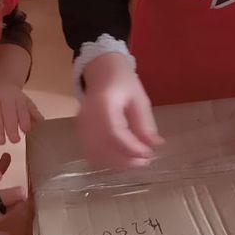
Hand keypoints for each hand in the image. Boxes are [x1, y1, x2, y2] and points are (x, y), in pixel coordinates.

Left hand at [0, 81, 42, 144]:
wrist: (3, 80)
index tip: (0, 141)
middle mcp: (6, 97)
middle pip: (10, 112)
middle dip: (13, 126)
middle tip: (15, 141)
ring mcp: (18, 97)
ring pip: (23, 108)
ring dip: (26, 120)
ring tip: (27, 132)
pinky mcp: (27, 99)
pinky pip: (32, 106)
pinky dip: (37, 114)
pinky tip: (40, 123)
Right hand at [78, 53, 163, 168]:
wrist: (101, 71)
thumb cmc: (122, 82)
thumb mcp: (138, 98)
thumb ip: (145, 123)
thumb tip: (154, 146)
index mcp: (103, 103)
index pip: (114, 133)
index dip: (132, 148)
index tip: (149, 153)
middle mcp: (87, 116)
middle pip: (102, 148)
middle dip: (125, 160)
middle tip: (145, 161)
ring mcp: (80, 125)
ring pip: (95, 154)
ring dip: (116, 163)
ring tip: (135, 161)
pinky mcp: (80, 131)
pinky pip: (91, 152)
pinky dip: (106, 160)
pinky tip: (121, 157)